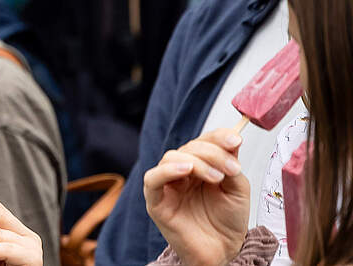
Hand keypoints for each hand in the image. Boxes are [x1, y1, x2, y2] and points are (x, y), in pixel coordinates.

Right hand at [145, 130, 248, 265]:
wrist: (223, 253)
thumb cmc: (227, 223)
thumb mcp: (237, 189)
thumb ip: (231, 165)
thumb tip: (231, 139)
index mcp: (199, 166)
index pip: (203, 141)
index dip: (217, 137)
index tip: (235, 140)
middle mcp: (181, 172)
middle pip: (188, 148)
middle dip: (212, 153)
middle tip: (231, 169)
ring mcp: (167, 185)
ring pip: (171, 157)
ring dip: (196, 161)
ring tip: (216, 177)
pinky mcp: (156, 201)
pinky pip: (152, 179)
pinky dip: (167, 170)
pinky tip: (185, 169)